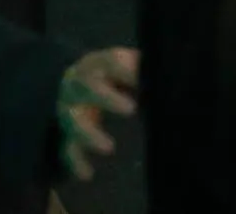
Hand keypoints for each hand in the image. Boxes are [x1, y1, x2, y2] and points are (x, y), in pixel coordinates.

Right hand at [56, 47, 138, 182]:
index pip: (111, 62)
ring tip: (109, 148)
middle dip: (107, 98)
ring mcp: (70, 110)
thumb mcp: (129, 65)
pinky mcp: (68, 133)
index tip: (143, 82)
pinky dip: (76, 161)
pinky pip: (68, 148)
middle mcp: (78, 84)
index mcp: (98, 63)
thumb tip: (167, 75)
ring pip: (73, 121)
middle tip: (132, 110)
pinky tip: (88, 174)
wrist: (78, 83)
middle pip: (86, 87)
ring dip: (89, 134)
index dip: (128, 71)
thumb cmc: (114, 74)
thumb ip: (144, 69)